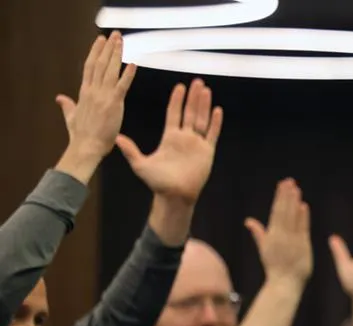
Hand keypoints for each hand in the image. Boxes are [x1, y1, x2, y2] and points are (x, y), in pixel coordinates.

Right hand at [55, 32, 137, 178]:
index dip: (95, 52)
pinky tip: (132, 64)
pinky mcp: (113, 104)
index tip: (100, 41)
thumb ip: (67, 105)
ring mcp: (102, 96)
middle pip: (100, 63)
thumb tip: (60, 98)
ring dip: (116, 54)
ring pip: (109, 70)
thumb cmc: (80, 136)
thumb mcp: (70, 117)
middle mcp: (93, 91)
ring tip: (120, 40)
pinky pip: (122, 86)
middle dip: (107, 48)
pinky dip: (127, 74)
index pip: (90, 67)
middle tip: (113, 34)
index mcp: (84, 92)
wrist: (86, 147)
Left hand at [115, 79, 222, 205]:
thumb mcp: (140, 164)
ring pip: (202, 119)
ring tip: (206, 90)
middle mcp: (184, 138)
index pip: (174, 113)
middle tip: (197, 82)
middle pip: (190, 112)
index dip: (177, 100)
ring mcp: (197, 144)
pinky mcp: (207, 152)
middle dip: (193, 97)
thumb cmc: (158, 183)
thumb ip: (130, 150)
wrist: (174, 196)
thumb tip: (115, 138)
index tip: (180, 86)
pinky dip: (215, 122)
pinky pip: (212, 134)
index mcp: (170, 137)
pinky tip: (217, 110)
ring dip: (204, 105)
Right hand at [244, 179, 312, 286]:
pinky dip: (303, 217)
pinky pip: (302, 229)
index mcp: (271, 235)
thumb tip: (248, 221)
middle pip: (283, 212)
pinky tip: (303, 205)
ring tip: (296, 189)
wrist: (284, 283)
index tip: (281, 185)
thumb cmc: (274, 267)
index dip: (278, 197)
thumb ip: (258, 233)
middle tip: (289, 181)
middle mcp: (281, 236)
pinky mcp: (303, 246)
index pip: (275, 212)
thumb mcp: (263, 249)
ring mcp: (292, 241)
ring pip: (292, 218)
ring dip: (294, 202)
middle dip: (286, 196)